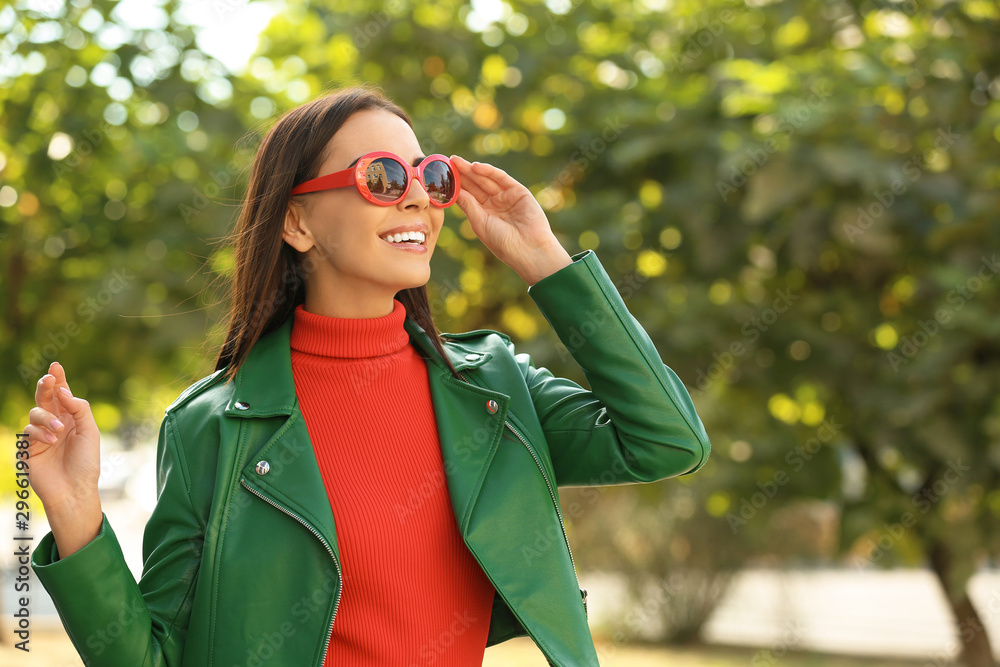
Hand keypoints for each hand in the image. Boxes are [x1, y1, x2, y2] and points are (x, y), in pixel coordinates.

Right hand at [24, 362, 102, 513]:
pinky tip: (51, 442)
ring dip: (47, 418)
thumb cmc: (86, 463)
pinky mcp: (29, 447)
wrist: (74, 489)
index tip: (56, 365)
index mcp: (72, 419)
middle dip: (46, 385)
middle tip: (49, 378)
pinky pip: (29, 430)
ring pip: (35, 412)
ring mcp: (41, 434)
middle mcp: (55, 423)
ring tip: (59, 431)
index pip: (63, 395)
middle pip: (45, 398)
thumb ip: (79, 409)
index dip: (59, 380)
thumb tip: (63, 391)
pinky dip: (40, 433)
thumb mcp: (90, 432)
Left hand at [450, 155, 571, 283]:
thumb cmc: (502, 242)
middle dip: (462, 174)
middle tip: (448, 162)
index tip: (442, 176)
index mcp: (484, 214)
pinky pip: (501, 178)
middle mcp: (495, 203)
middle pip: (475, 185)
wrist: (528, 249)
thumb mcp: (480, 223)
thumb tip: (453, 190)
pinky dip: (489, 171)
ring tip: (457, 161)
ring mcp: (507, 196)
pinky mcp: (518, 191)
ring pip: (486, 179)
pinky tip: (475, 167)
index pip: (468, 195)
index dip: (456, 185)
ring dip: (472, 170)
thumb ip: (468, 205)